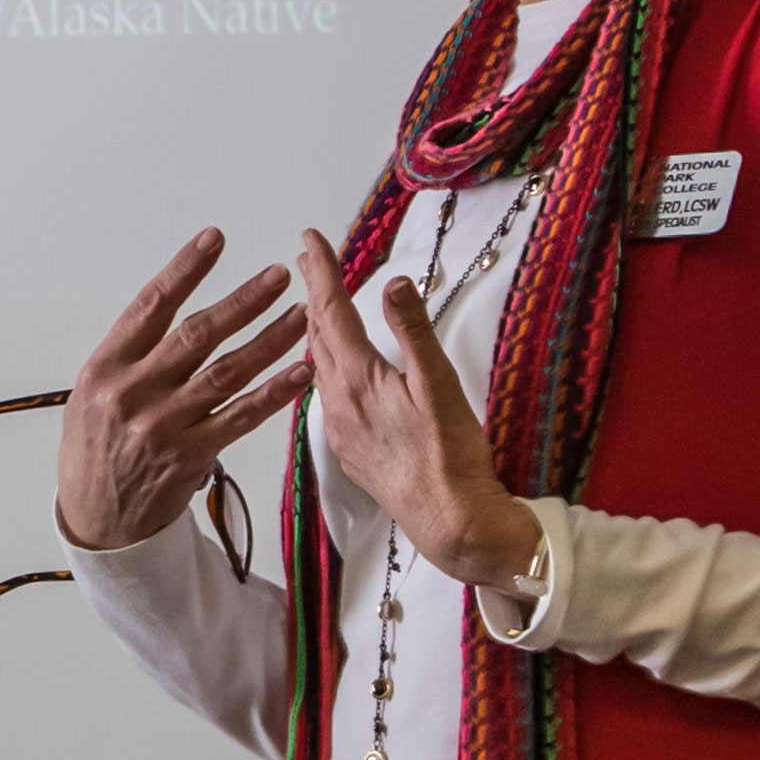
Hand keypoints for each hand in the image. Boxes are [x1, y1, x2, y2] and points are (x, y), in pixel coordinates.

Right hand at [54, 230, 314, 550]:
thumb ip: (129, 356)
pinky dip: (273, 393)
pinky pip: (241, 418)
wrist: (95, 520)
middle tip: (278, 276)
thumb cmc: (93, 449)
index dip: (185, 270)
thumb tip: (170, 308)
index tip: (214, 239)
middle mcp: (134, 393)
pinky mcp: (191, 455)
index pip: (150, 306)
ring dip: (269, 340)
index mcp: (105, 368)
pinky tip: (300, 370)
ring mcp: (164, 425)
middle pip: (197, 336)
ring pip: (227, 372)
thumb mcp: (90, 394)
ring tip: (301, 314)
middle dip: (242, 302)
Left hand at [293, 231, 547, 589]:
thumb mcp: (439, 385)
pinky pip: (327, 395)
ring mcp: (340, 428)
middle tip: (308, 262)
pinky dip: (327, 367)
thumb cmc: (451, 455)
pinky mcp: (349, 450)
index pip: (331, 310)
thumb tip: (393, 281)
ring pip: (319, 367)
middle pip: (317, 335)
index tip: (309, 237)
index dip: (321, 271)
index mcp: (359, 378)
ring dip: (316, 332)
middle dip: (313, 295)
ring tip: (316, 308)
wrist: (449, 522)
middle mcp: (338, 401)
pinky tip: (333, 370)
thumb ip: (414, 331)